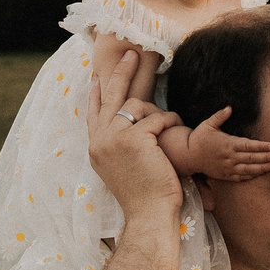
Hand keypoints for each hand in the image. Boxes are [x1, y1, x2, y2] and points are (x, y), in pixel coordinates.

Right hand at [87, 51, 182, 224]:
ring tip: (173, 124)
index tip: (96, 78)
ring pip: (138, 107)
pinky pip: (157, 118)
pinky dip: (170, 123)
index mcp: (96, 149)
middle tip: (131, 54)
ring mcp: (114, 138)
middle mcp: (100, 141)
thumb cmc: (145, 196)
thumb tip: (132, 123)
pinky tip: (176, 132)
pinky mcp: (134, 138)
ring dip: (159, 113)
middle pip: (110, 98)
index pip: (93, 114)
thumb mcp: (125, 167)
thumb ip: (122, 145)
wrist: (148, 215)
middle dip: (121, 73)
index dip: (96, 94)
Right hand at [182, 107, 269, 179]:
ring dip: (262, 168)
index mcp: (227, 143)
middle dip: (266, 157)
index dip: (260, 146)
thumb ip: (219, 116)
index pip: (247, 145)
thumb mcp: (208, 124)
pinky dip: (251, 176)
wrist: (188, 156)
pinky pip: (240, 177)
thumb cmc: (199, 138)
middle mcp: (229, 157)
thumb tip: (229, 107)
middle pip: (251, 158)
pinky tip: (260, 174)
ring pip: (248, 169)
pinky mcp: (225, 175)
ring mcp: (227, 167)